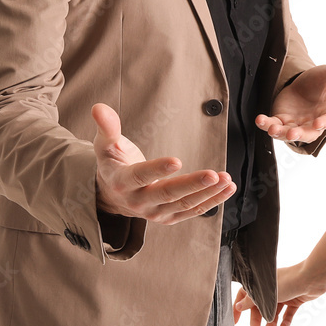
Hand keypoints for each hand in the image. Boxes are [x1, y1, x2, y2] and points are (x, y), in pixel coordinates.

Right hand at [91, 103, 235, 222]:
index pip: (140, 176)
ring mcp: (155, 212)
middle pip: (168, 194)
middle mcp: (138, 202)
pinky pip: (193, 211)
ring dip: (208, 193)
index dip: (158, 169)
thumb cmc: (113, 163)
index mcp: (122, 182)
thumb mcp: (105, 144)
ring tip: (226, 179)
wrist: (114, 194)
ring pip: (184, 205)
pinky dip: (212, 201)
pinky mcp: (169, 217)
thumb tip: (98, 108)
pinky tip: (227, 188)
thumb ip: (107, 127)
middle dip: (192, 184)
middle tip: (212, 174)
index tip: (177, 160)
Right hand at [233, 263, 325, 325]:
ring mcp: (284, 294)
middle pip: (259, 305)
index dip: (238, 307)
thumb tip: (238, 306)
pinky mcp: (295, 299)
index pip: (245, 295)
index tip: (235, 321)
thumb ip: (252, 301)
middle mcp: (272, 288)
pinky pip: (288, 313)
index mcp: (262, 283)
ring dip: (272, 321)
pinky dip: (285, 320)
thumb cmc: (288, 281)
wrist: (312, 278)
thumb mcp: (267, 293)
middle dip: (257, 319)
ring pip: (274, 311)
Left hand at [255, 56, 325, 143]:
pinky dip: (265, 124)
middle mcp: (312, 123)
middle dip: (299, 134)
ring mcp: (296, 124)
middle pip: (307, 133)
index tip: (319, 123)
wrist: (304, 83)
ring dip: (280, 133)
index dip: (325, 123)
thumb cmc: (322, 81)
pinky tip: (260, 119)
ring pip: (288, 133)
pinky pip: (273, 125)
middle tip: (292, 132)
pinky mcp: (281, 120)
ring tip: (272, 129)